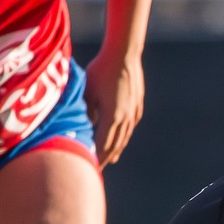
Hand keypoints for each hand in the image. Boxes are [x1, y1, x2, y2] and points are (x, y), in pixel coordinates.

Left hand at [84, 47, 145, 165]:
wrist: (124, 55)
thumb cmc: (100, 70)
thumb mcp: (87, 92)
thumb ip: (86, 113)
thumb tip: (86, 127)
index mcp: (112, 117)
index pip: (103, 144)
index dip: (96, 157)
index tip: (90, 166)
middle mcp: (125, 118)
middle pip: (116, 145)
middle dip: (106, 157)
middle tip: (98, 168)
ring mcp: (133, 112)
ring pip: (124, 137)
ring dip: (117, 149)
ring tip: (111, 158)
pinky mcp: (137, 105)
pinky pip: (130, 126)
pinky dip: (124, 136)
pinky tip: (121, 138)